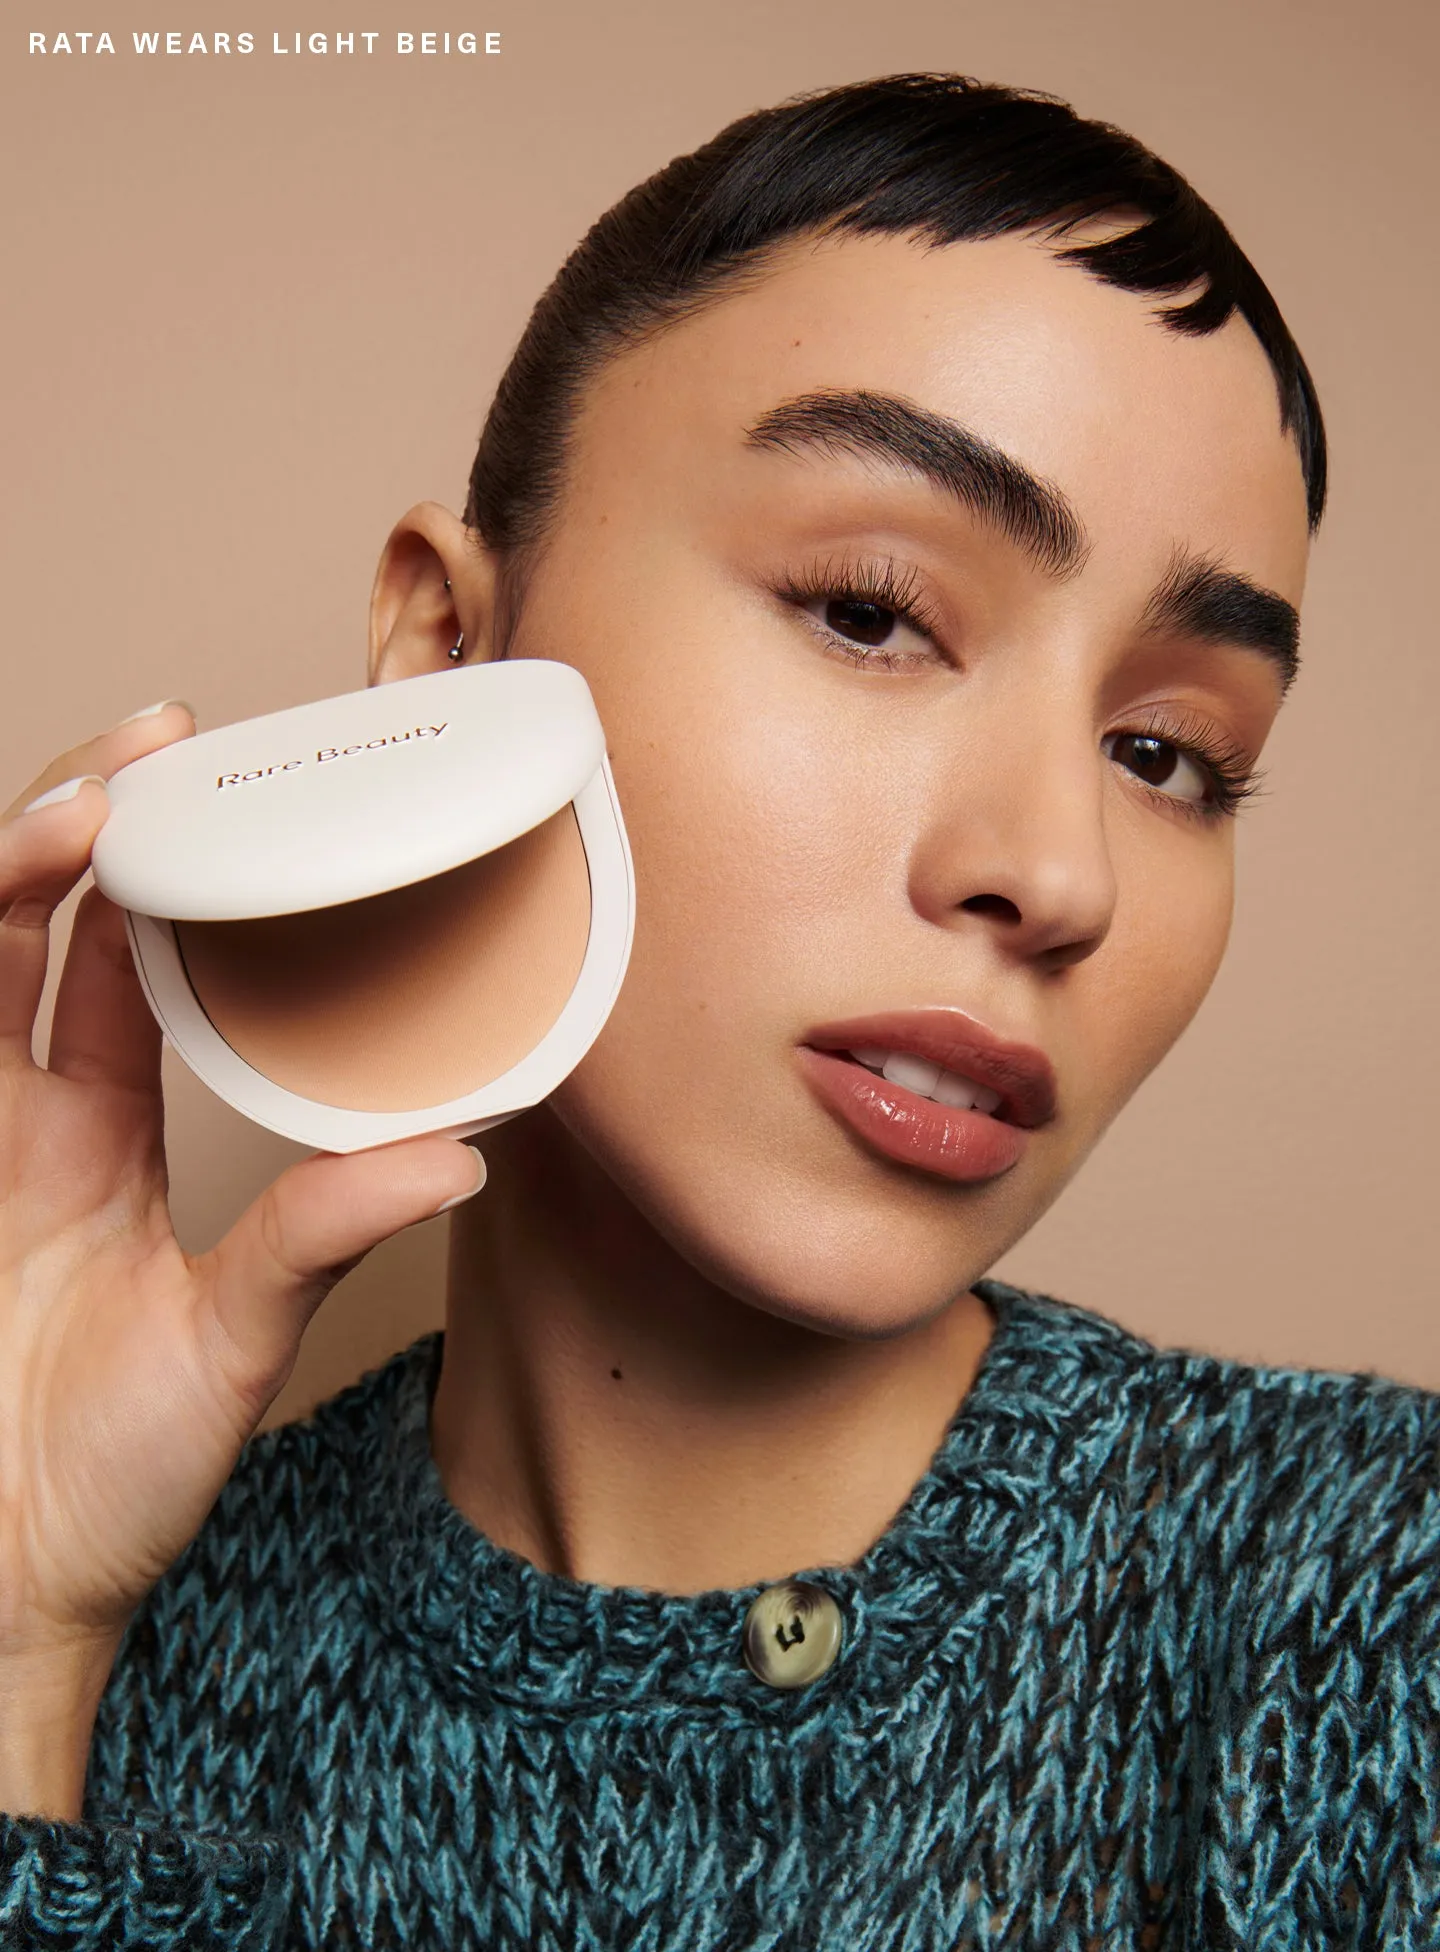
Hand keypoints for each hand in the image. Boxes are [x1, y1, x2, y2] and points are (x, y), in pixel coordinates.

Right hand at [0, 702, 484, 1669]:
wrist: (1, 1587)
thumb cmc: (110, 1479)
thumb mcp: (233, 1335)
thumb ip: (320, 1232)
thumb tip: (463, 1151)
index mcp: (97, 1141)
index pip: (119, 965)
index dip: (161, 873)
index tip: (226, 792)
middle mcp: (23, 1121)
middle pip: (36, 926)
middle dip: (85, 820)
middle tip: (160, 743)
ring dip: (15, 863)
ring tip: (92, 800)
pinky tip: (4, 891)